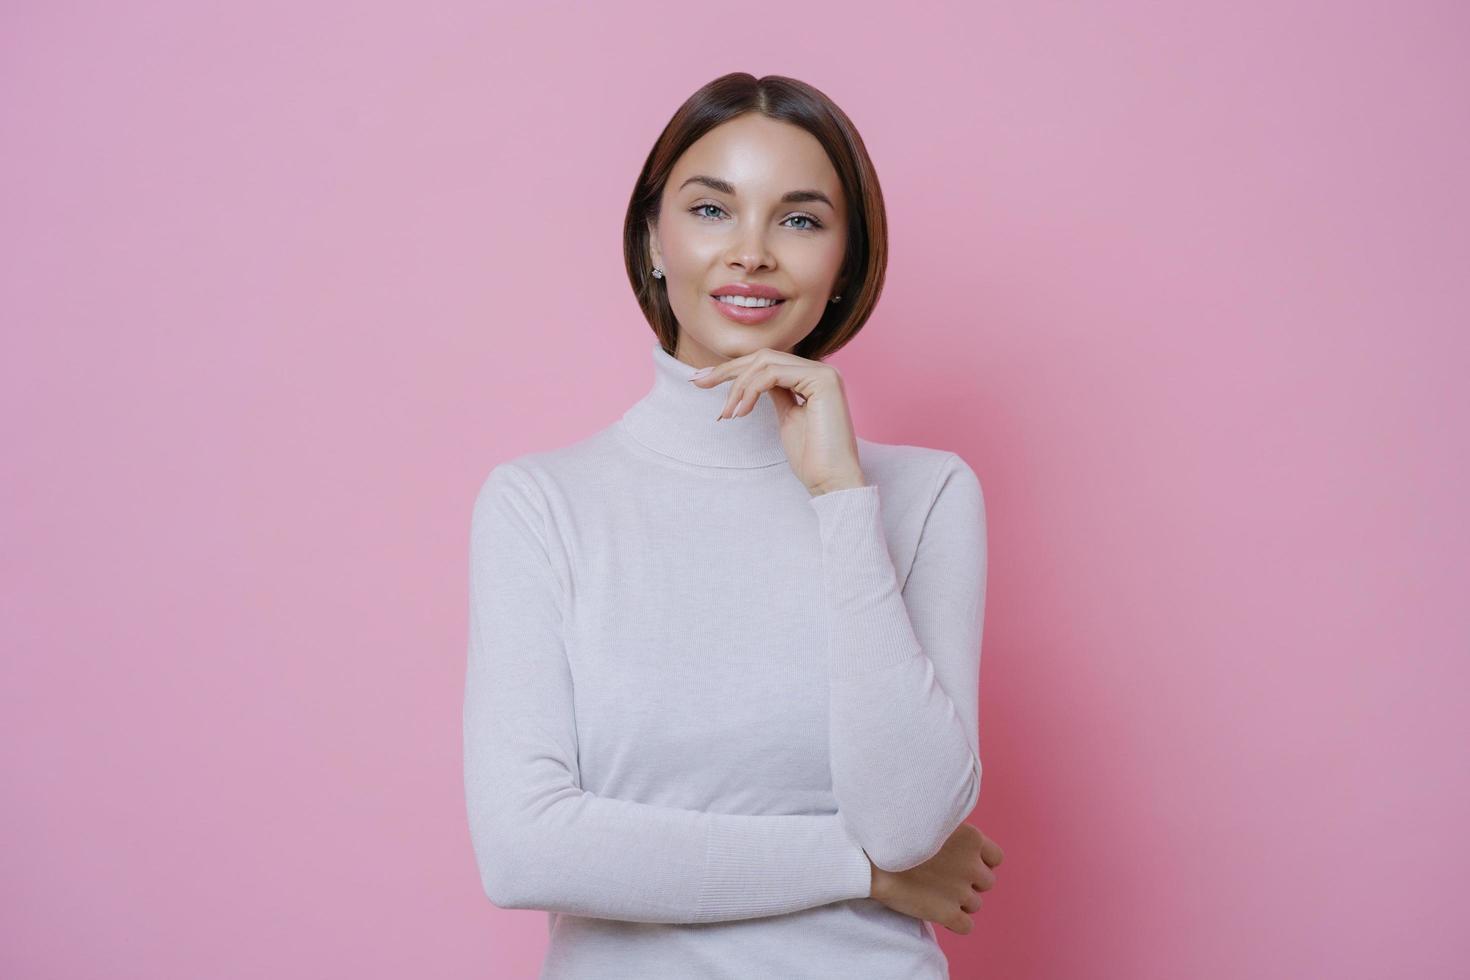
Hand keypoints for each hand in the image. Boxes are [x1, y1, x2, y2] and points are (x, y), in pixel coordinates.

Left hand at [689, 347, 865, 495]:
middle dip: (727, 370)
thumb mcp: (787, 418)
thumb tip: (751, 382)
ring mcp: (823, 373)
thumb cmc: (812, 459)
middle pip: (762, 357)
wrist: (833, 481)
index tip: (702, 380)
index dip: (732, 370)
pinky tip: (741, 413)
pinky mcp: (823, 381)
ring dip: (737, 387)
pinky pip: (773, 374)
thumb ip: (775, 394)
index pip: (766, 363)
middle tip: (697, 382)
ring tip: (727, 414)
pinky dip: (750, 391)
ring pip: (764, 363)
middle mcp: (820, 370)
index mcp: (812, 377)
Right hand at [868, 823, 1003, 935]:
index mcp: (972, 838)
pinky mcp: (948, 913)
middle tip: (943, 878)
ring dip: (959, 901)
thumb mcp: (931, 818)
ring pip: (975, 904)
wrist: (871, 855)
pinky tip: (938, 912)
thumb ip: (952, 831)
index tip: (960, 862)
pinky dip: (955, 922)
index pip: (996, 858)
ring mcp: (961, 891)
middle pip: (986, 883)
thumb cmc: (896, 833)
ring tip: (934, 892)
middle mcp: (972, 866)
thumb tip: (955, 842)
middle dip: (968, 882)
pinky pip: (967, 926)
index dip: (978, 862)